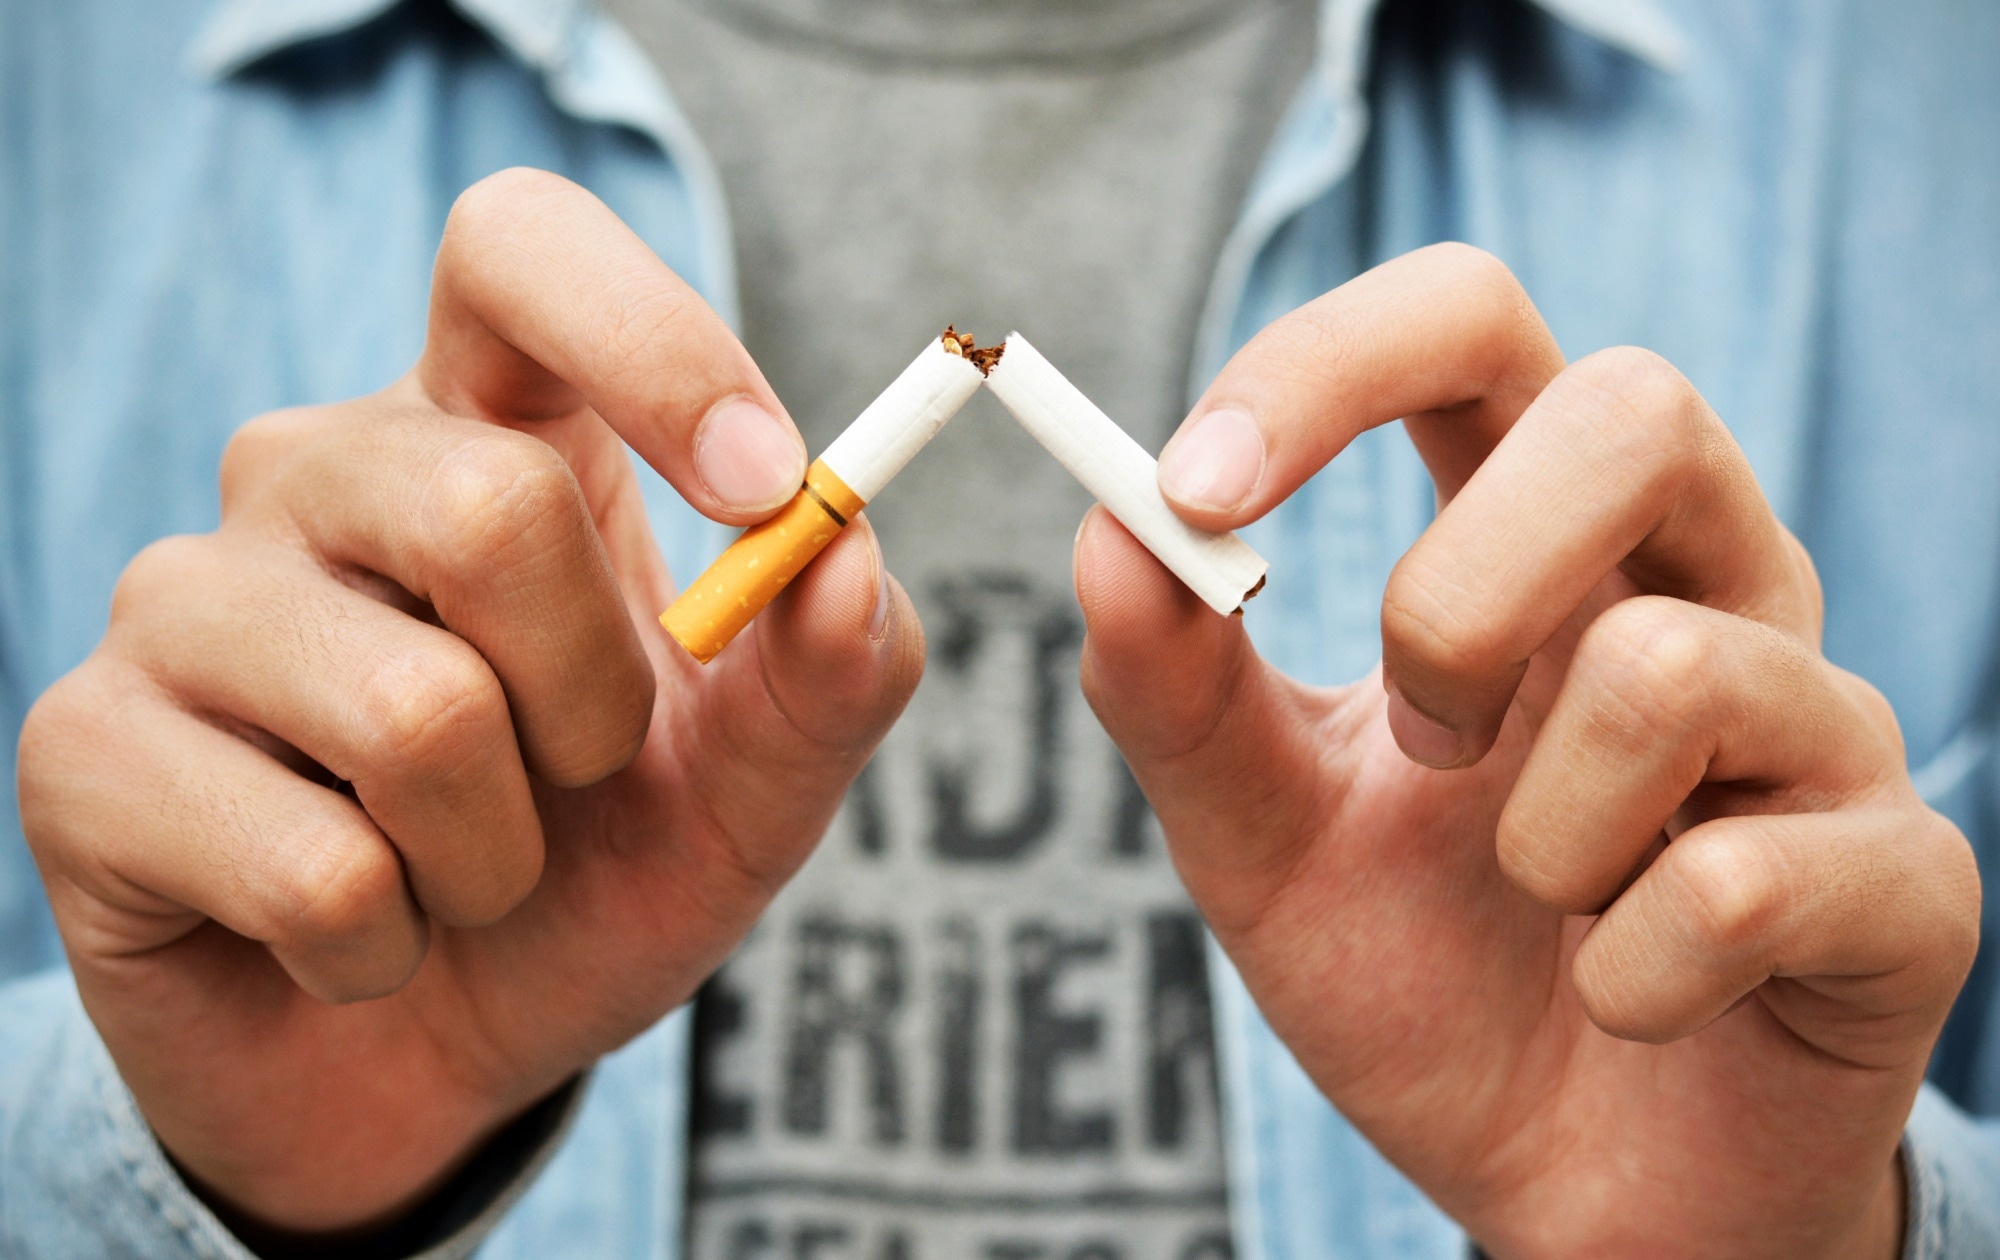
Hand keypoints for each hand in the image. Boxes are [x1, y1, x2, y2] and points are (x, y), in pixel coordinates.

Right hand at [17, 169, 922, 1234]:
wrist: (433, 1056)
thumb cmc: (593, 877)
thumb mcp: (752, 785)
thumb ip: (833, 670)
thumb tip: (845, 555)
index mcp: (485, 431)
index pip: (520, 250)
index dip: (651, 341)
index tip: (764, 488)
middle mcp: (317, 475)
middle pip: (492, 503)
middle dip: (595, 704)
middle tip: (571, 783)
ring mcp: (182, 601)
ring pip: (416, 714)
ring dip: (499, 854)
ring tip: (458, 874)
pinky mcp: (84, 748)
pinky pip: (314, 871)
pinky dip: (389, 949)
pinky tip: (354, 938)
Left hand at [1079, 244, 1978, 1257]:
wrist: (1563, 1184)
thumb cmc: (1423, 975)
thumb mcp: (1261, 838)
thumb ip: (1178, 694)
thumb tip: (1105, 531)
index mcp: (1543, 541)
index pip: (1471, 325)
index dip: (1332, 364)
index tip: (1199, 486)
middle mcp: (1700, 584)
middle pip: (1634, 408)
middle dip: (1462, 595)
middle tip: (1423, 747)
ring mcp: (1818, 719)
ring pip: (1674, 663)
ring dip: (1538, 833)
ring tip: (1541, 902)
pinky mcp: (1903, 876)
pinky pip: (1749, 879)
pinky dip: (1627, 974)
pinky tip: (1625, 1000)